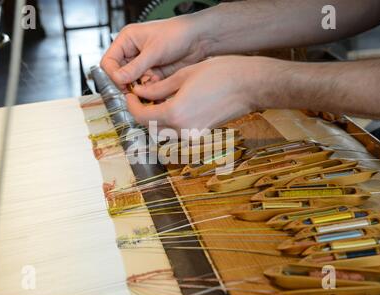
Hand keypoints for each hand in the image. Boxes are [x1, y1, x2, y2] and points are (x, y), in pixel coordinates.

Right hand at [100, 16, 208, 89]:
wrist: (199, 39)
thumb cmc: (177, 34)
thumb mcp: (154, 51)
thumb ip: (135, 67)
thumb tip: (118, 79)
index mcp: (127, 41)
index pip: (109, 62)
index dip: (114, 74)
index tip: (124, 83)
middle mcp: (133, 53)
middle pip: (119, 76)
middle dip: (129, 83)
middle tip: (139, 88)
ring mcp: (143, 65)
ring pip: (133, 84)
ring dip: (141, 88)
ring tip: (154, 82)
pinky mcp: (154, 74)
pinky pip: (146, 88)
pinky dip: (151, 90)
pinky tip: (160, 85)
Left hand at [126, 56, 280, 131]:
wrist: (249, 85)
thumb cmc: (221, 75)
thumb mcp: (184, 75)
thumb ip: (159, 88)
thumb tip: (141, 93)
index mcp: (175, 114)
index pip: (141, 116)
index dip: (131, 105)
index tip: (130, 95)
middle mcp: (182, 129)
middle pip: (150, 127)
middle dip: (142, 113)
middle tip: (141, 97)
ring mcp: (193, 134)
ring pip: (163, 131)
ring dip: (156, 118)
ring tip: (157, 100)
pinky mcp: (202, 134)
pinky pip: (178, 131)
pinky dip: (170, 121)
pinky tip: (173, 105)